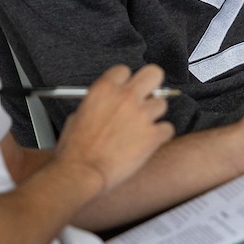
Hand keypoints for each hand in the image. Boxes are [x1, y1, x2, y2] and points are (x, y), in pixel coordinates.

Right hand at [53, 65, 173, 192]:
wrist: (82, 173)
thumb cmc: (76, 150)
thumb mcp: (77, 116)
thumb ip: (97, 104)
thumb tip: (105, 106)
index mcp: (104, 89)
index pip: (124, 70)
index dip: (125, 81)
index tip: (125, 90)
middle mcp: (126, 97)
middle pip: (154, 73)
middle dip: (151, 85)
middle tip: (146, 98)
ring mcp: (142, 115)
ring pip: (162, 103)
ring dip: (154, 115)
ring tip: (143, 128)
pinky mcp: (153, 135)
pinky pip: (167, 129)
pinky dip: (160, 136)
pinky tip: (149, 143)